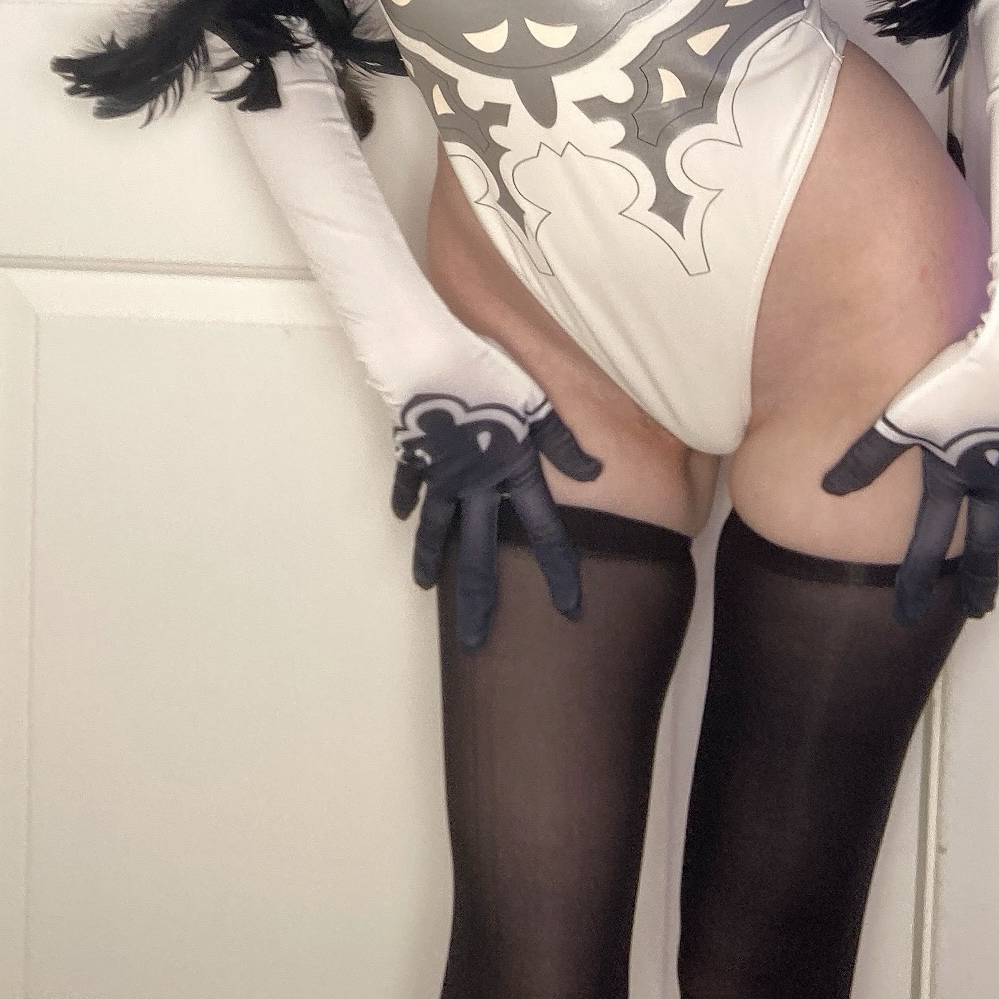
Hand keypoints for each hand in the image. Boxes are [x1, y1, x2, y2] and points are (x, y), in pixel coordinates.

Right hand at [390, 393, 602, 649]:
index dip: (558, 569)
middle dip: (481, 601)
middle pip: (480, 553)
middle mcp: (475, 484)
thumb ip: (562, 441)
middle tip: (476, 642)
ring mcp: (440, 473)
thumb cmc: (487, 371)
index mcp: (511, 472)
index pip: (544, 530)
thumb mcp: (536, 402)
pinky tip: (403, 516)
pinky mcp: (414, 453)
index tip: (569, 609)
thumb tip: (595, 472)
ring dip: (432, 559)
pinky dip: (407, 499)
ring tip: (427, 587)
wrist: (427, 356)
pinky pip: (409, 483)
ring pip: (437, 527)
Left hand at [823, 401, 998, 625]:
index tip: (909, 617)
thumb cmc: (959, 384)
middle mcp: (991, 480)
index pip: (930, 542)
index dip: (916, 580)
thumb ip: (869, 455)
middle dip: (980, 578)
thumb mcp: (904, 417)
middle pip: (985, 543)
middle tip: (978, 609)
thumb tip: (829, 489)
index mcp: (955, 479)